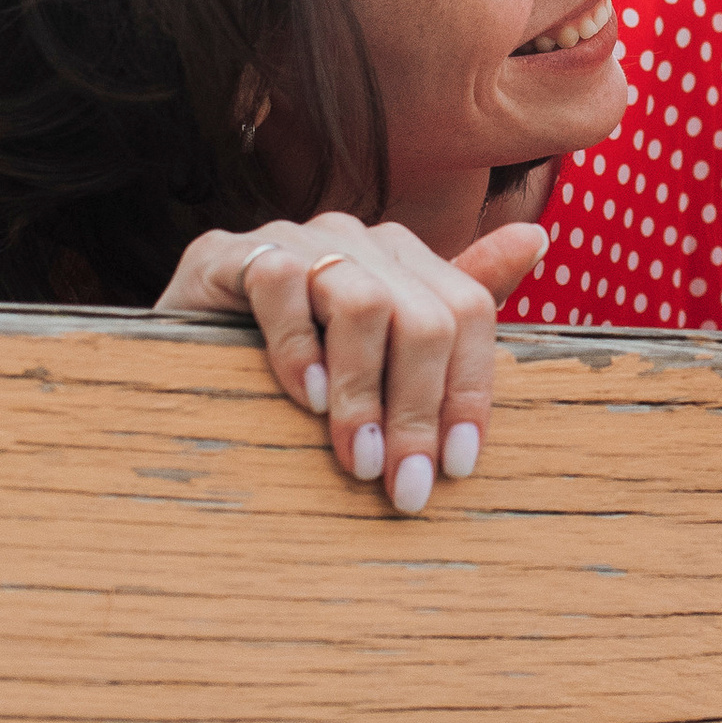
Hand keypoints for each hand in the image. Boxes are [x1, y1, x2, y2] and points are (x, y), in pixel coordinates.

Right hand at [157, 210, 551, 510]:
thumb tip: (538, 240)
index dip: (470, 390)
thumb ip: (454, 307)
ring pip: (364, 302)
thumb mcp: (380, 349)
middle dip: (419, 408)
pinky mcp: (233, 252)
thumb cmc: (294, 361)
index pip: (469, 309)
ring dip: (364, 392)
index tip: (459, 466)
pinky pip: (282, 287)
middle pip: (424, 315)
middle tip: (404, 484)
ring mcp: (296, 239)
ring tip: (356, 457)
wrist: (183, 353)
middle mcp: (359, 238)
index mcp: (406, 257)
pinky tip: (305, 402)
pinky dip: (299, 350)